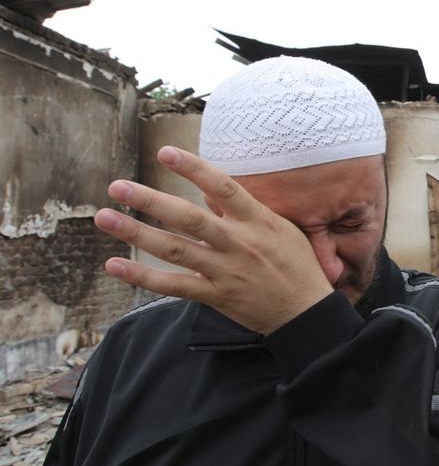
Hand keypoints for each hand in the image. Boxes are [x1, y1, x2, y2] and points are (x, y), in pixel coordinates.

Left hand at [94, 146, 333, 334]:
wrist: (306, 313)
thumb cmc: (296, 265)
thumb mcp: (281, 229)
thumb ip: (245, 211)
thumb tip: (208, 192)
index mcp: (258, 221)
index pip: (223, 188)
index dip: (194, 168)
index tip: (165, 152)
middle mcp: (239, 243)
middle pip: (189, 218)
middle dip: (151, 201)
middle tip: (117, 186)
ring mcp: (226, 271)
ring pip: (175, 250)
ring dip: (137, 233)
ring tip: (105, 217)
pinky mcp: (216, 296)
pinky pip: (174, 285)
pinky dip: (143, 277)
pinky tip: (115, 264)